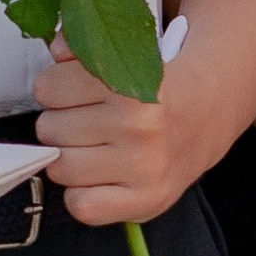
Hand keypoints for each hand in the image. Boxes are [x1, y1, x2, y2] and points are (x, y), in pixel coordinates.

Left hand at [33, 39, 203, 225]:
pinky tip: (99, 176)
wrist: (207, 112)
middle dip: (61, 122)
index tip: (74, 90)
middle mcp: (140, 128)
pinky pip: (81, 207)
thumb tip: (55, 51)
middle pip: (50, 129)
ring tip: (93, 146)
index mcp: (130, 85)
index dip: (56, 88)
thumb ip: (83, 49)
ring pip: (60, 168)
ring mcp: (144, 168)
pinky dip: (82, 194)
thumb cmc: (158, 85)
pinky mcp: (147, 201)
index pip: (48, 89)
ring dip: (69, 158)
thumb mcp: (123, 55)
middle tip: (88, 120)